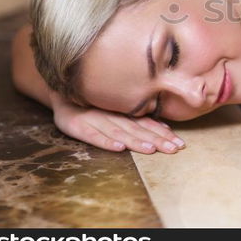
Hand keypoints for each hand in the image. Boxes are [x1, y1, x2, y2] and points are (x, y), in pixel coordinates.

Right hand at [52, 98, 185, 153]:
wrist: (60, 90)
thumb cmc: (93, 102)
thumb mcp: (116, 108)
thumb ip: (138, 119)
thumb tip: (165, 129)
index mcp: (122, 110)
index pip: (147, 123)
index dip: (163, 133)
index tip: (180, 143)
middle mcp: (111, 114)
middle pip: (137, 129)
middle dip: (157, 140)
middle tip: (174, 149)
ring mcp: (94, 119)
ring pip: (119, 132)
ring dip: (136, 141)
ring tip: (150, 150)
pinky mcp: (76, 125)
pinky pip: (92, 135)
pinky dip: (106, 141)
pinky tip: (118, 148)